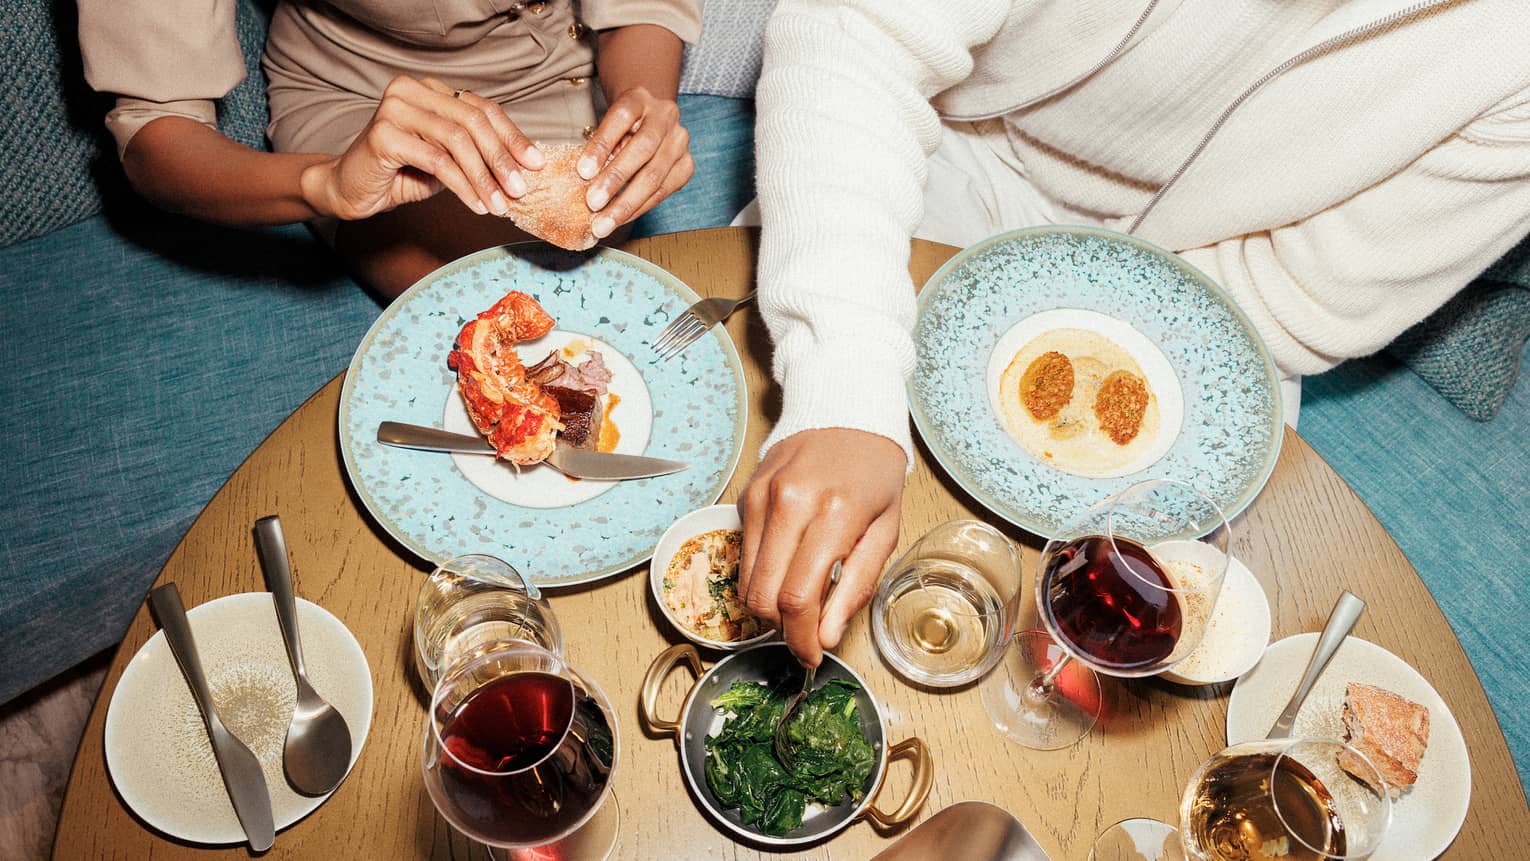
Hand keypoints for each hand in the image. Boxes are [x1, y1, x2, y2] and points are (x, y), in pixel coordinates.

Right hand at [303, 76, 544, 220]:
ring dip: (484, 177)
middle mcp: (412, 90)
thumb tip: (525, 166)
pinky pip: (437, 161)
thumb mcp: (448, 160)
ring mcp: (395, 108)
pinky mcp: (383, 134)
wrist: (351, 189)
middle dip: (502, 158)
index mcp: (431, 90)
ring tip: (500, 205)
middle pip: (472, 121)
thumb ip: (477, 153)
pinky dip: (463, 186)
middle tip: (521, 189)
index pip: (482, 108)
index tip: (536, 164)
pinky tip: (476, 205)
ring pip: (457, 141)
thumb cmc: (402, 173)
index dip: (512, 136)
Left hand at [576, 87, 693, 238]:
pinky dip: (639, 208)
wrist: (651, 119)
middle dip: (615, 180)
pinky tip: (621, 219)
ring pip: (655, 176)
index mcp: (640, 98)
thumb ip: (600, 144)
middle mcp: (665, 116)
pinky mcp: (687, 164)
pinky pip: (663, 192)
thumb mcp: (607, 124)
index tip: (583, 171)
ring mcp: (680, 140)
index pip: (621, 118)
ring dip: (627, 203)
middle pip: (643, 149)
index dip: (602, 145)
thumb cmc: (621, 125)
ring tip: (604, 222)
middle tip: (593, 204)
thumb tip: (584, 178)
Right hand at [738, 429, 906, 667]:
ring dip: (769, 604)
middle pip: (764, 596)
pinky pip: (744, 554)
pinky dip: (763, 572)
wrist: (846, 415)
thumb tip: (826, 637)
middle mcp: (790, 503)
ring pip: (747, 581)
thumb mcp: (885, 531)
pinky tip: (788, 561)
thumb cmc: (874, 475)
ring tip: (799, 596)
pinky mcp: (746, 495)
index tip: (811, 657)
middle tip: (806, 633)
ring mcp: (761, 497)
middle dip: (783, 628)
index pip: (799, 597)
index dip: (801, 640)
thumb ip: (855, 587)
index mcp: (834, 514)